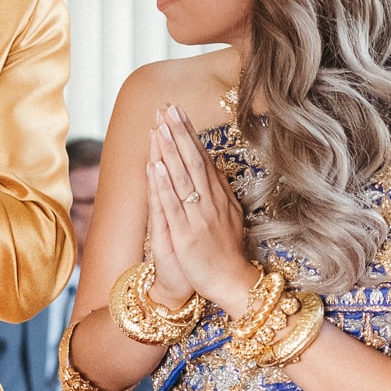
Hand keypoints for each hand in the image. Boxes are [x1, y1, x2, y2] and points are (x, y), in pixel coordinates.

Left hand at [147, 105, 255, 314]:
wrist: (233, 283)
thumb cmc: (228, 253)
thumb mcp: (231, 217)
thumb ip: (220, 194)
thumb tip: (212, 170)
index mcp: (221, 196)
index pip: (203, 158)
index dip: (190, 134)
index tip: (179, 112)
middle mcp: (211, 202)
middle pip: (193, 161)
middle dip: (180, 133)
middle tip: (168, 107)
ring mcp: (200, 217)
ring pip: (182, 177)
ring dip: (170, 150)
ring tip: (161, 126)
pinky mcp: (187, 234)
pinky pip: (174, 205)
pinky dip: (164, 184)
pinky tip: (156, 165)